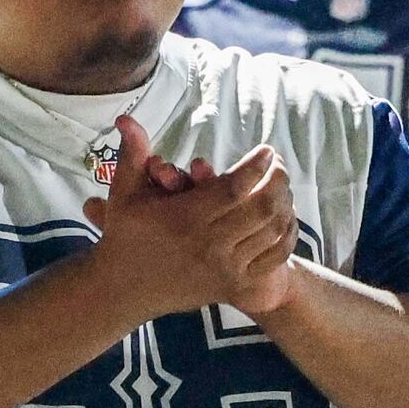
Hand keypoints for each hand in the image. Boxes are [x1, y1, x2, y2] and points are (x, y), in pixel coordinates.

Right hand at [83, 118, 298, 320]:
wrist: (123, 288)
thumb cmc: (125, 234)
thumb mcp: (124, 193)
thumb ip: (132, 153)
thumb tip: (126, 118)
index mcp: (184, 217)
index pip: (234, 187)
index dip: (257, 165)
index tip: (266, 150)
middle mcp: (207, 244)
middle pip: (261, 207)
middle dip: (278, 180)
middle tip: (278, 166)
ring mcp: (223, 268)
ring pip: (272, 232)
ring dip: (284, 205)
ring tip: (281, 188)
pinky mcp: (232, 286)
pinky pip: (272, 258)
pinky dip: (285, 236)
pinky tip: (282, 218)